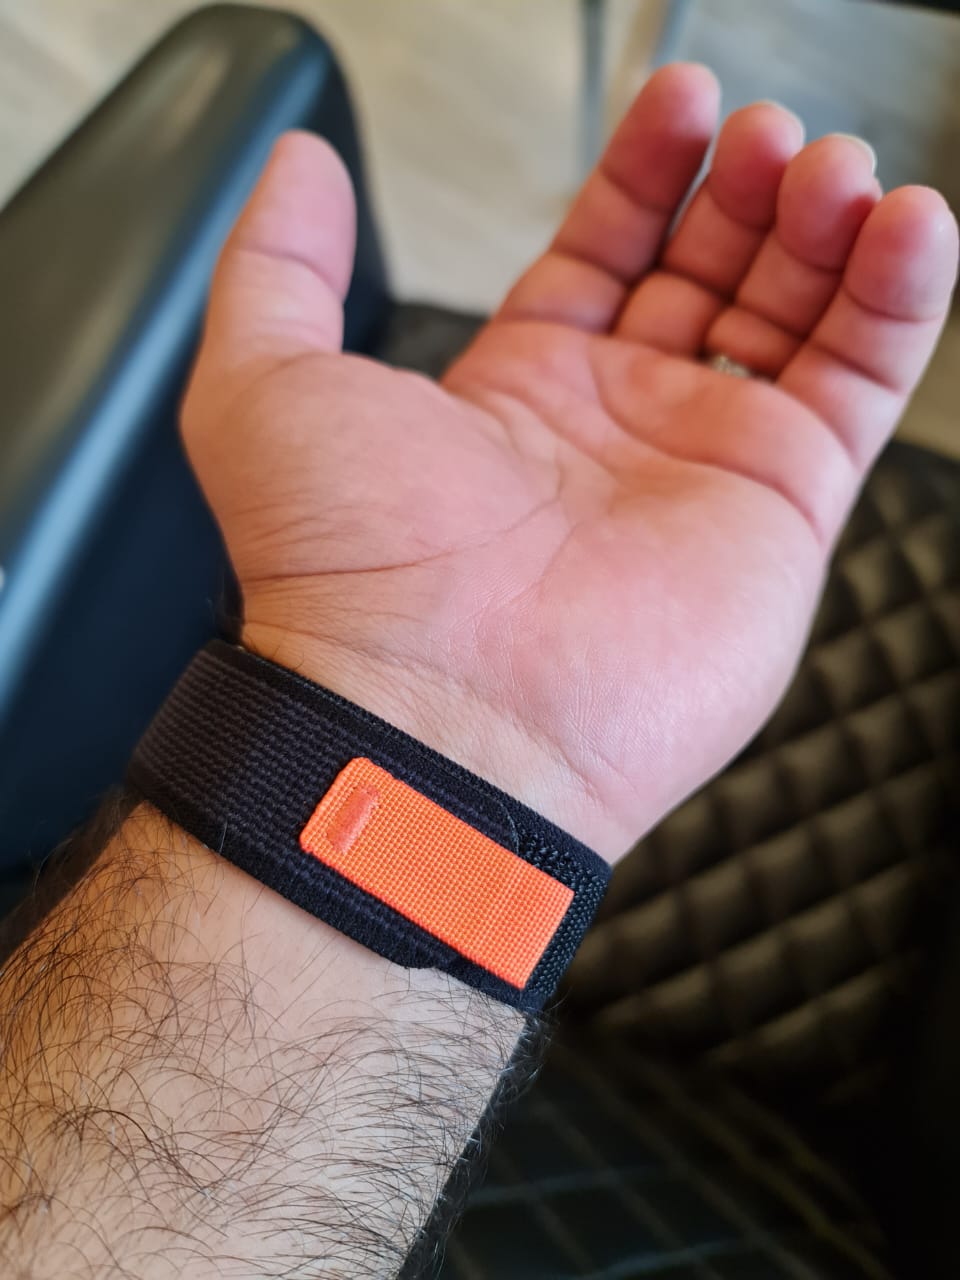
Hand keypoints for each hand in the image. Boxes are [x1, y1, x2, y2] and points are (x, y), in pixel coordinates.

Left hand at [182, 64, 956, 858]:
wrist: (438, 712)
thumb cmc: (346, 576)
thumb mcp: (263, 384)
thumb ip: (281, 261)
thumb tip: (298, 167)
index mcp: (516, 394)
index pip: (605, 252)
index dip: (646, 172)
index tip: (678, 103)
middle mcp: (616, 431)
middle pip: (710, 274)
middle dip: (745, 192)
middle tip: (769, 135)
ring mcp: (703, 470)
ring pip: (798, 319)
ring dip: (828, 231)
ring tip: (838, 167)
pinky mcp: (781, 513)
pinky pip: (863, 385)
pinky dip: (900, 301)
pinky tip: (909, 228)